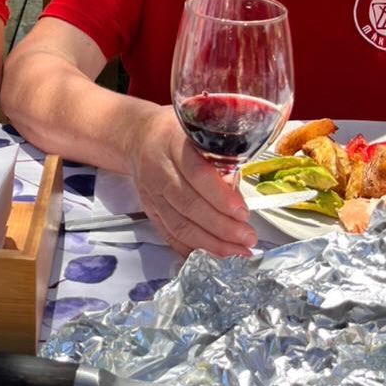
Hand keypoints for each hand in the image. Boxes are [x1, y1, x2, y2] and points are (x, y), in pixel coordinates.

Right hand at [125, 109, 256, 256]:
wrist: (137, 137)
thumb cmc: (175, 132)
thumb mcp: (198, 129)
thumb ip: (218, 154)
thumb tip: (238, 189)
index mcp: (173, 143)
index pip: (197, 174)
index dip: (221, 197)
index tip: (242, 212)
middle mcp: (159, 170)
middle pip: (189, 205)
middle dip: (222, 227)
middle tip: (247, 237)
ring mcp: (151, 193)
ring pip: (180, 225)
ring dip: (211, 244)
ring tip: (236, 251)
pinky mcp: (150, 209)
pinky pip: (169, 234)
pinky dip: (191, 249)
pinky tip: (211, 256)